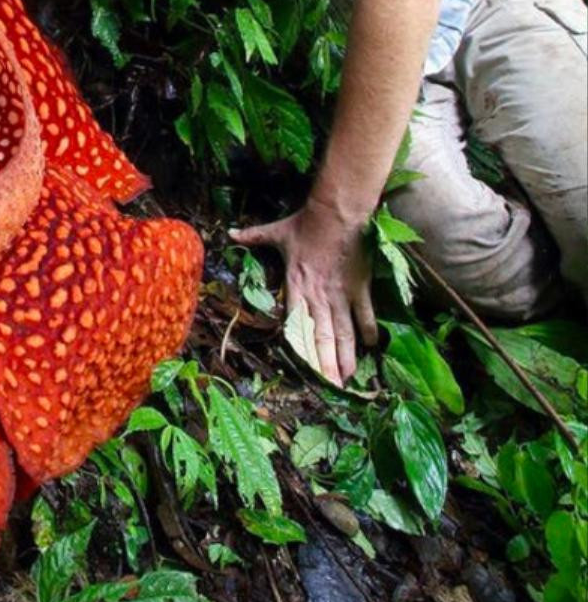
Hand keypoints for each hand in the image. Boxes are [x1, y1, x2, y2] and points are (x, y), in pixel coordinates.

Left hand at [230, 199, 376, 384]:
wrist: (337, 213)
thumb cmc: (305, 224)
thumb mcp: (275, 232)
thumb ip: (253, 237)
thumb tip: (230, 233)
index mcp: (296, 286)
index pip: (298, 325)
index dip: (303, 350)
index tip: (305, 370)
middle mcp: (318, 296)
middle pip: (323, 337)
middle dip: (326, 365)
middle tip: (331, 388)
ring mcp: (341, 294)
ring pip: (344, 332)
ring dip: (346, 356)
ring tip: (347, 379)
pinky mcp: (359, 288)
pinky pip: (365, 314)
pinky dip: (368, 331)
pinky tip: (371, 348)